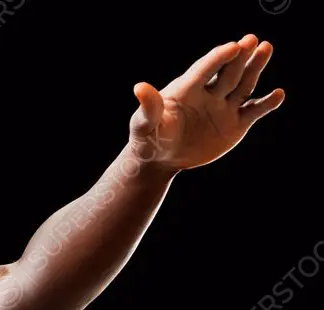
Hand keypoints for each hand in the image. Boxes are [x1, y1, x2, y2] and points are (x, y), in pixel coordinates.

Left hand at [128, 34, 284, 170]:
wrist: (160, 160)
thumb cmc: (148, 139)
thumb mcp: (144, 125)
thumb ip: (148, 107)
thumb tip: (140, 87)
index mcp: (187, 90)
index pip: (204, 70)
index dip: (217, 58)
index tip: (232, 46)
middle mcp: (208, 94)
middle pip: (227, 72)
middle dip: (239, 57)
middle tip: (252, 40)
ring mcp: (223, 108)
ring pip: (243, 84)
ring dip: (255, 68)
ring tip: (266, 48)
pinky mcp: (235, 124)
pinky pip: (254, 110)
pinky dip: (267, 103)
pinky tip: (278, 94)